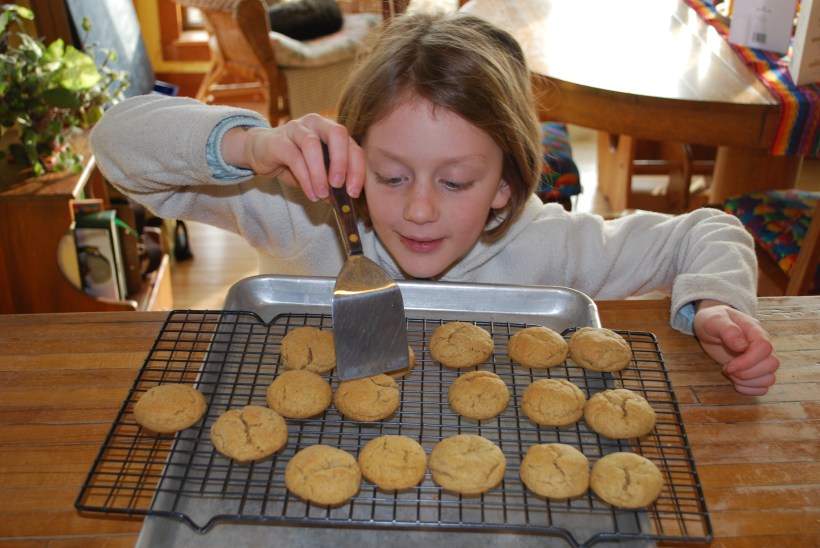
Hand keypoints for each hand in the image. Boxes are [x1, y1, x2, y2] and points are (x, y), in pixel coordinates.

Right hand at [221, 113, 365, 200]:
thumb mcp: (316, 172)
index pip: (351, 145)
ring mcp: (296, 129)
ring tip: (322, 194)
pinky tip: (310, 193)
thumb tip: (344, 199)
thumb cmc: (293, 161)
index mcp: (330, 130)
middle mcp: (316, 124)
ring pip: (312, 145)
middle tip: (340, 186)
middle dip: (342, 162)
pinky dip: (305, 179)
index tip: (354, 192)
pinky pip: (294, 158)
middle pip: (337, 134)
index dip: (357, 169)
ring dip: (320, 173)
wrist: (260, 152)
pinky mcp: (279, 140)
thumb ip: (330, 182)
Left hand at [693, 300, 778, 395]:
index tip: (728, 366)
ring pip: (769, 378)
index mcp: (755, 331)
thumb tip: (742, 346)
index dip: (748, 361)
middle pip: (772, 365)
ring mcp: (760, 360)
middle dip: (747, 373)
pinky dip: (749, 389)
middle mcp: (762, 347)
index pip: (764, 348)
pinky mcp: (755, 371)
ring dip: (747, 382)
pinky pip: (762, 387)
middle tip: (726, 368)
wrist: (711, 325)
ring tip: (730, 373)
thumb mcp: (714, 320)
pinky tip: (735, 381)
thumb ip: (728, 330)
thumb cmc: (712, 321)